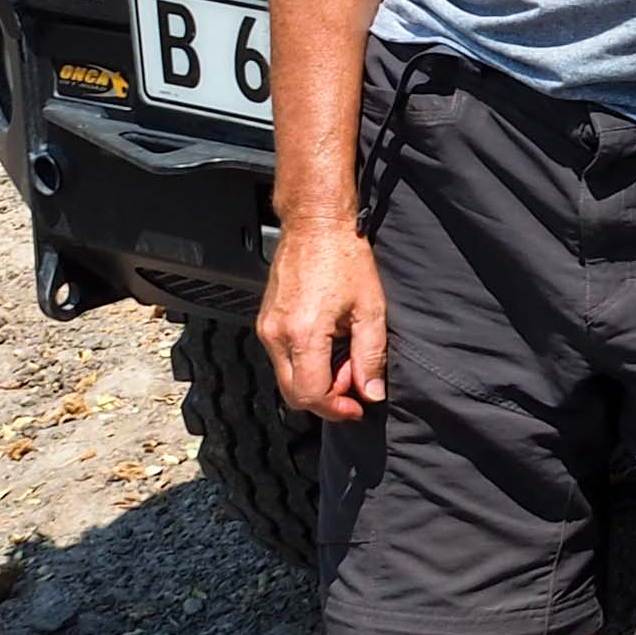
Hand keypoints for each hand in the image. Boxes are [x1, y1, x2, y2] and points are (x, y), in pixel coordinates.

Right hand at [257, 214, 388, 420]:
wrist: (315, 225)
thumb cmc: (344, 258)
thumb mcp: (370, 309)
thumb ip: (370, 356)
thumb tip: (371, 393)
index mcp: (302, 333)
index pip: (311, 394)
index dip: (336, 408)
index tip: (358, 406)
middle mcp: (276, 335)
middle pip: (294, 394)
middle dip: (326, 399)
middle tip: (354, 383)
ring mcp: (266, 328)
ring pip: (286, 378)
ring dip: (316, 381)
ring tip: (344, 359)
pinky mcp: (264, 322)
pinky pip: (281, 359)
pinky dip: (304, 364)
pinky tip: (328, 347)